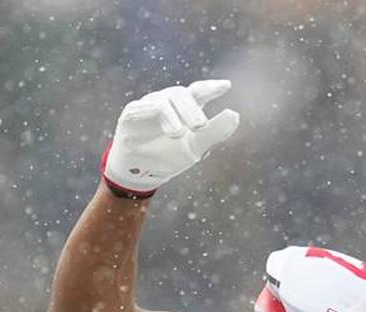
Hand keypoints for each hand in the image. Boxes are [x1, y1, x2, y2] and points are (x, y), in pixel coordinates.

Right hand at [102, 79, 240, 197]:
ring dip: (171, 116)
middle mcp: (167, 101)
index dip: (211, 88)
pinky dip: (146, 111)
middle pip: (181, 94)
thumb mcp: (197, 146)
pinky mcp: (130, 114)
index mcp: (186, 107)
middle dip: (191, 110)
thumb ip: (216, 132)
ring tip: (178, 134)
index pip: (199, 92)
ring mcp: (148, 106)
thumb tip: (235, 114)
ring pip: (161, 101)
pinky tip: (153, 115)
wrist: (142, 172)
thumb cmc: (170, 154)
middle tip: (200, 127)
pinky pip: (138, 108)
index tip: (226, 86)